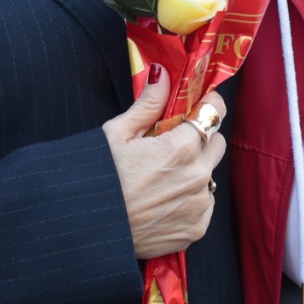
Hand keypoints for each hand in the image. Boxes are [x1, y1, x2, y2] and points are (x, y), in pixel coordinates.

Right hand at [102, 69, 224, 259]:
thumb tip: (163, 74)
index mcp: (182, 147)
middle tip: (171, 146)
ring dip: (194, 172)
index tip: (196, 107)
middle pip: (216, 144)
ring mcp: (199, 205)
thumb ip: (148, 104)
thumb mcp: (117, 133)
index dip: (205, 107)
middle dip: (200, 140)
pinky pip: (204, 205)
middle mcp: (198, 176)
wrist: (87, 230)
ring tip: (161, 179)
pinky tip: (162, 202)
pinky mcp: (195, 229)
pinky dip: (190, 201)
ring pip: (210, 176)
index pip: (214, 112)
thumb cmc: (97, 176)